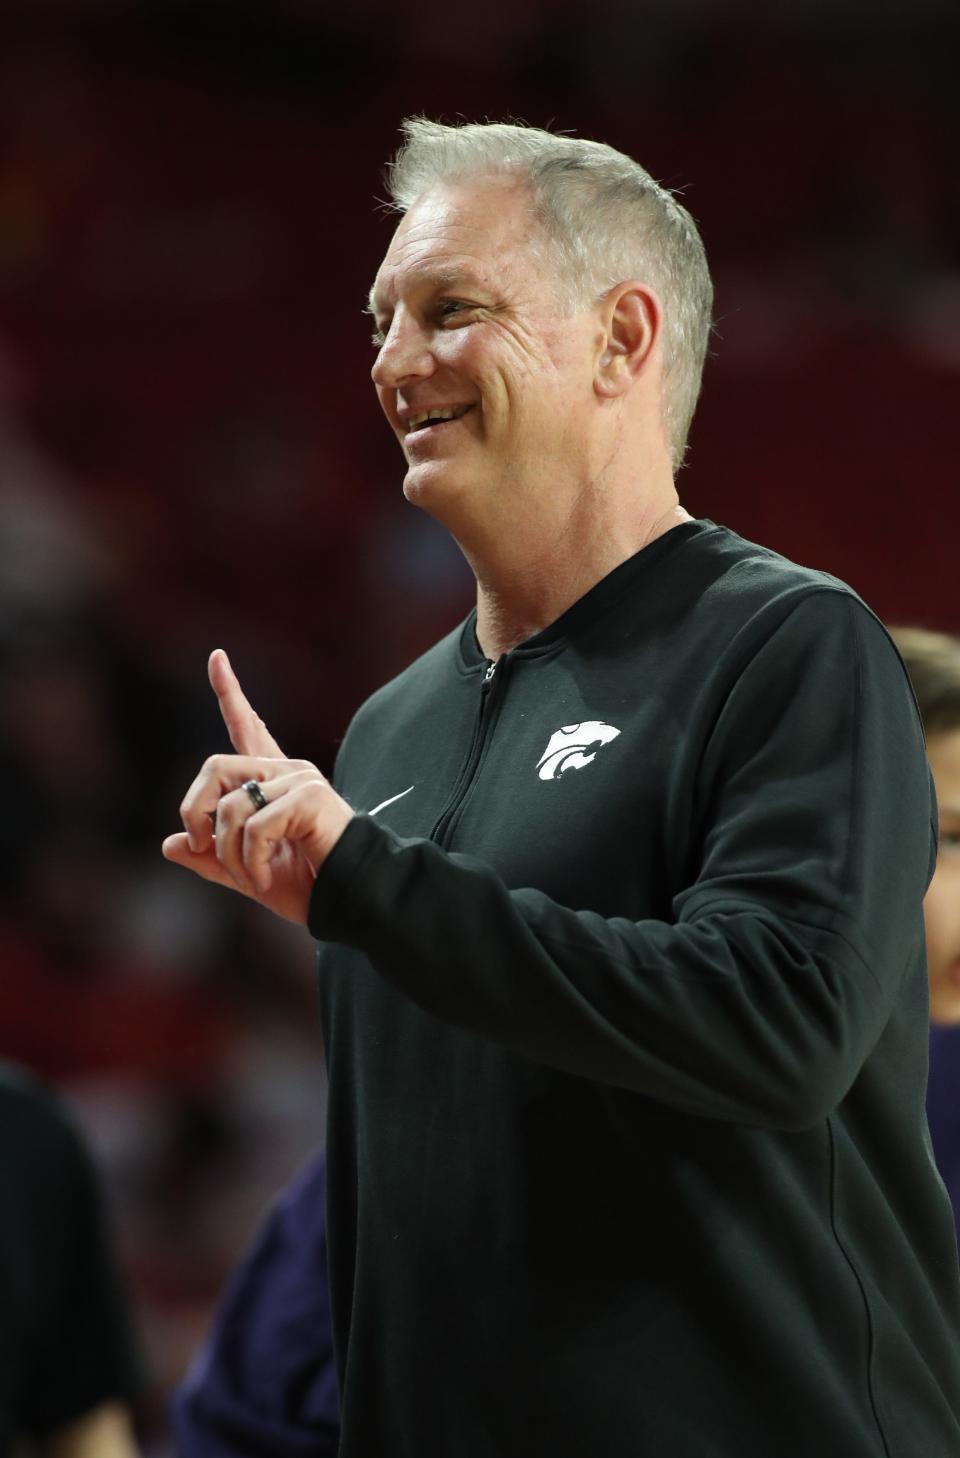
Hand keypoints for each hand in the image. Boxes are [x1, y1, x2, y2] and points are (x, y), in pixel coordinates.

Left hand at [161, 650, 353, 924]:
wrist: (347, 900)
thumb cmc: (305, 884)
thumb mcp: (244, 871)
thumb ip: (210, 857)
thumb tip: (170, 845)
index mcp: (272, 782)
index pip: (247, 727)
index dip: (229, 692)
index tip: (217, 656)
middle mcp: (286, 772)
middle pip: (214, 767)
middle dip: (193, 810)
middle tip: (198, 846)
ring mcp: (300, 781)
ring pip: (231, 805)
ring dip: (227, 851)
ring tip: (248, 876)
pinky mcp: (310, 798)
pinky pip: (255, 826)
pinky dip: (248, 861)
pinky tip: (263, 876)